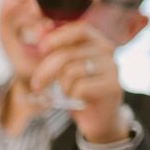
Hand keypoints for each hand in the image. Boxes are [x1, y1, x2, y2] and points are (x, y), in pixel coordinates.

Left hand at [33, 22, 128, 143]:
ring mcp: (112, 68)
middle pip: (69, 54)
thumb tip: (39, 28)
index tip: (41, 48)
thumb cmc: (80, 93)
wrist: (100, 121)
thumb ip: (54, 49)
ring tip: (68, 94)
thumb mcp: (64, 69)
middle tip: (36, 85)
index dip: (59, 36)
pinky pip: (80, 87)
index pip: (80, 29)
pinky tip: (78, 101)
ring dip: (62, 87)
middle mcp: (107, 51)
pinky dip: (72, 97)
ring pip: (72, 72)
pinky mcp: (112, 86)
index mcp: (97, 42)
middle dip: (46, 70)